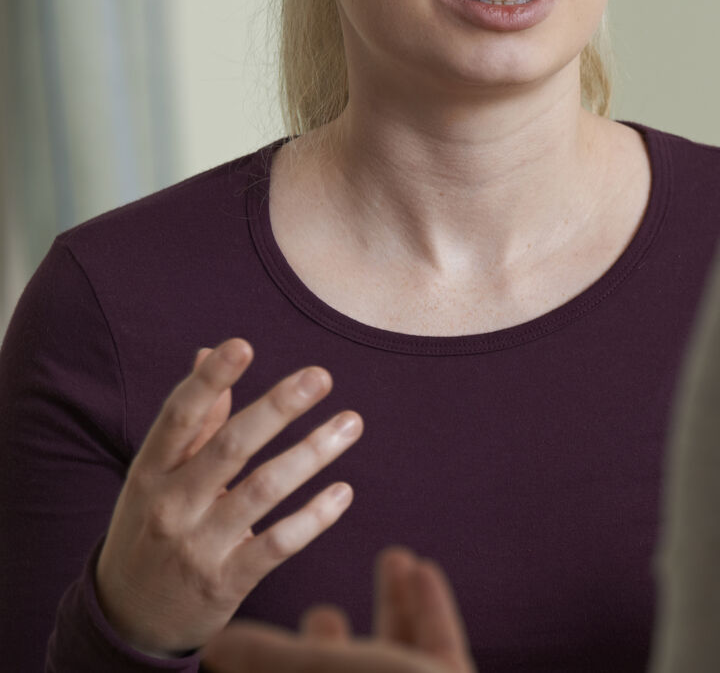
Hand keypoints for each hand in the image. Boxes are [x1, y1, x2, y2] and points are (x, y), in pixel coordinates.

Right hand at [95, 339, 363, 655]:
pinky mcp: (226, 581)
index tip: (242, 344)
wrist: (127, 617)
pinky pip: (279, 544)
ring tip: (351, 422)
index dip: (209, 380)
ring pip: (263, 490)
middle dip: (277, 408)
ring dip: (312, 452)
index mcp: (151, 471)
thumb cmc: (152, 526)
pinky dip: (314, 516)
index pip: (179, 417)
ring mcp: (198, 545)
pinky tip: (344, 491)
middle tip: (320, 376)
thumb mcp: (157, 476)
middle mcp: (171, 505)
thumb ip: (192, 420)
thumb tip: (207, 351)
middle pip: (229, 447)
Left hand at [202, 547, 475, 672]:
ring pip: (395, 654)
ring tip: (392, 557)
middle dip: (329, 642)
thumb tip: (218, 645)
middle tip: (319, 611)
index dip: (268, 662)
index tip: (254, 632)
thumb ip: (265, 658)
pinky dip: (430, 605)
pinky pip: (437, 643)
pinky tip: (424, 568)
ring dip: (392, 603)